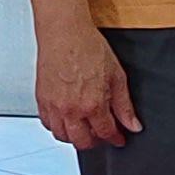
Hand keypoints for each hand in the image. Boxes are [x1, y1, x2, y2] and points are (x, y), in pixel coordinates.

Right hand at [33, 15, 140, 149]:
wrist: (64, 32)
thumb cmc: (88, 47)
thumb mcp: (116, 76)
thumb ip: (124, 105)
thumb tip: (133, 125)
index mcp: (92, 105)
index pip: (105, 133)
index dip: (115, 138)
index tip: (118, 138)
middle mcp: (71, 110)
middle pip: (82, 142)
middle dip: (95, 141)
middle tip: (102, 134)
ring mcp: (54, 106)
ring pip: (63, 136)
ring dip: (75, 136)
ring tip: (85, 127)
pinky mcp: (41, 100)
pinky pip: (48, 123)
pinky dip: (58, 126)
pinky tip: (67, 118)